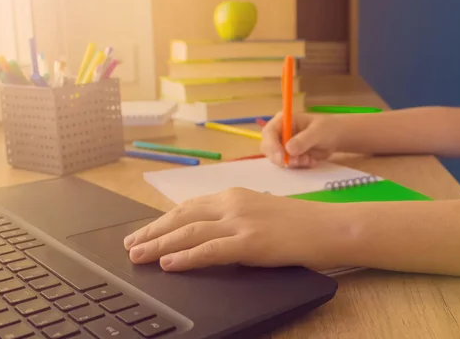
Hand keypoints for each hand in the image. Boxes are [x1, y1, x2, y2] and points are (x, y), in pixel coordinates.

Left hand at [123, 188, 349, 271]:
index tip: (144, 231)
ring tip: (138, 255)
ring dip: (159, 245)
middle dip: (152, 232)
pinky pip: (210, 250)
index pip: (188, 207)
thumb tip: (208, 234)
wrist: (328, 226)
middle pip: (182, 217)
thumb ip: (233, 218)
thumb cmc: (298, 223)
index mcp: (234, 195)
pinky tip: (168, 264)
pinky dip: (186, 257)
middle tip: (131, 245)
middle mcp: (233, 203)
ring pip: (189, 232)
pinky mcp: (250, 241)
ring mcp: (241, 221)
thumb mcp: (259, 212)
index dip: (162, 220)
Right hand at [261, 112, 341, 167]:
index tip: (282, 157)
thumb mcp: (318, 131)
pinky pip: (287, 165)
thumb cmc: (327, 128)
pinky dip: (298, 166)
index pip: (269, 132)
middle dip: (281, 158)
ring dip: (292, 163)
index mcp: (283, 120)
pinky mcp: (288, 156)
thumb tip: (288, 149)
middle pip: (268, 148)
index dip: (271, 145)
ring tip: (309, 159)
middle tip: (298, 162)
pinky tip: (310, 160)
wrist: (336, 137)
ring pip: (277, 159)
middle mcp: (279, 132)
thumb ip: (303, 140)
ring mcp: (283, 145)